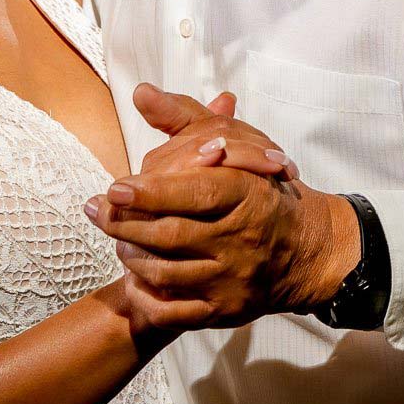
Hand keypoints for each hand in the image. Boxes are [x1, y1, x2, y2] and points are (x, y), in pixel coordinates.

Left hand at [85, 87, 354, 328]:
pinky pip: (176, 311)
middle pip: (171, 234)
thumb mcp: (234, 142)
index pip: (196, 192)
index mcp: (246, 192)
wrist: (306, 249)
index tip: (115, 187)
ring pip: (166, 272)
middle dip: (126, 225)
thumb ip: (183, 117)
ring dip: (132, 257)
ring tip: (117, 242)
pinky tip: (133, 281)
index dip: (152, 192)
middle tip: (97, 211)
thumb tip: (140, 93)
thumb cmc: (260, 187)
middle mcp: (241, 237)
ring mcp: (233, 277)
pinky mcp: (225, 309)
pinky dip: (147, 297)